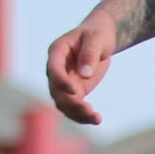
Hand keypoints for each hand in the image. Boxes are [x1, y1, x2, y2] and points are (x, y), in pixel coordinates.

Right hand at [45, 8, 119, 124]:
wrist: (101, 37)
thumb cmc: (97, 34)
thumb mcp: (96, 39)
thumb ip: (89, 54)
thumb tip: (84, 74)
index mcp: (57, 52)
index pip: (53, 69)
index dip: (61, 82)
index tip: (75, 91)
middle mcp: (56, 69)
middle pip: (56, 91)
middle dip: (71, 103)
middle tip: (89, 110)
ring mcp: (64, 81)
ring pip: (63, 103)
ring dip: (77, 114)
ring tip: (96, 118)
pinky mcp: (75, 90)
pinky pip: (74, 106)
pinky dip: (83, 115)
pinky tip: (97, 119)